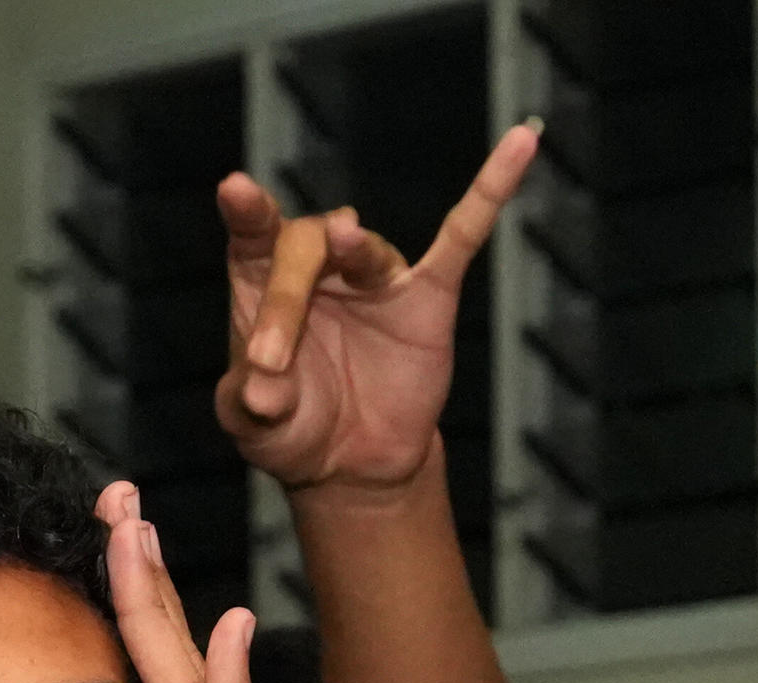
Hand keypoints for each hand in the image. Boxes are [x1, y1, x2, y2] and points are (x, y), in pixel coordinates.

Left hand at [214, 125, 537, 490]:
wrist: (354, 466)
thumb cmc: (293, 430)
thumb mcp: (254, 425)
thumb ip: (250, 404)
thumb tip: (266, 393)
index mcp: (263, 283)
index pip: (253, 235)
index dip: (247, 211)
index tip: (236, 190)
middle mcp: (319, 266)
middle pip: (302, 244)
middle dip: (286, 298)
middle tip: (270, 364)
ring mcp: (374, 274)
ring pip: (362, 247)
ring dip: (349, 253)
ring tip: (341, 243)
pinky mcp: (428, 293)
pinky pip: (463, 235)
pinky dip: (492, 189)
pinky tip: (521, 143)